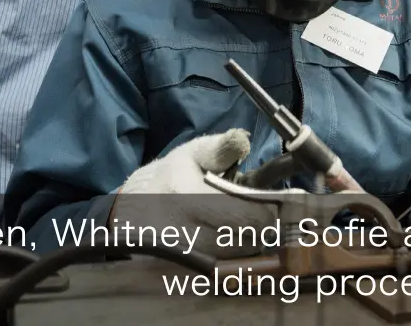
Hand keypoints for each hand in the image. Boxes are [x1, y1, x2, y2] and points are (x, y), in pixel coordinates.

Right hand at [110, 129, 279, 257]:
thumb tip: (244, 141)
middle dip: (266, 223)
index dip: (268, 208)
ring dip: (256, 237)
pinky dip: (242, 249)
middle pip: (251, 238)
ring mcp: (194, 257)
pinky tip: (237, 234)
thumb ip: (220, 148)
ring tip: (252, 218)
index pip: (247, 216)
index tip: (279, 198)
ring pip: (245, 254)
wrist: (131, 214)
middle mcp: (194, 234)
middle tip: (270, 207)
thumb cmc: (166, 179)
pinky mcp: (196, 270)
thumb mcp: (190, 154)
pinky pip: (232, 263)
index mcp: (192, 200)